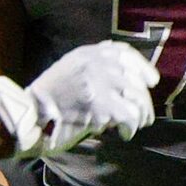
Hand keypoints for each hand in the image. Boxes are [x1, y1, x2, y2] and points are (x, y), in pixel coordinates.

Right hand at [0, 42, 159, 158]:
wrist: (34, 108)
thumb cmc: (55, 90)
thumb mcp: (74, 63)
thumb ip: (98, 62)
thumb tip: (131, 77)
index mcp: (91, 52)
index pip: (126, 54)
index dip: (144, 68)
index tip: (152, 82)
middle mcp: (98, 63)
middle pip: (135, 79)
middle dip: (145, 101)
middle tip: (146, 116)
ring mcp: (99, 83)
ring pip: (135, 98)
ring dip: (141, 115)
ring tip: (138, 125)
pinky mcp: (99, 105)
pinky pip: (127, 115)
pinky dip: (130, 127)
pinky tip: (126, 133)